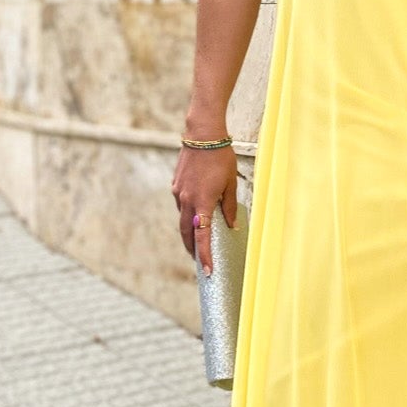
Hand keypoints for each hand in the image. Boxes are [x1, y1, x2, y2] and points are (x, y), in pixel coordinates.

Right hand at [172, 142, 238, 272]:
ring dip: (189, 231)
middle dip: (192, 249)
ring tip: (198, 240)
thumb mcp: (230, 183)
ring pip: (183, 219)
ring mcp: (178, 193)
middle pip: (187, 233)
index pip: (202, 237)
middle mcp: (186, 201)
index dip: (205, 256)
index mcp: (202, 203)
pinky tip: (196, 212)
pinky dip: (188, 213)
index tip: (207, 271)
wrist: (202, 135)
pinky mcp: (175, 185)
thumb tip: (231, 225)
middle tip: (199, 261)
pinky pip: (181, 205)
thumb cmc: (221, 158)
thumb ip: (229, 207)